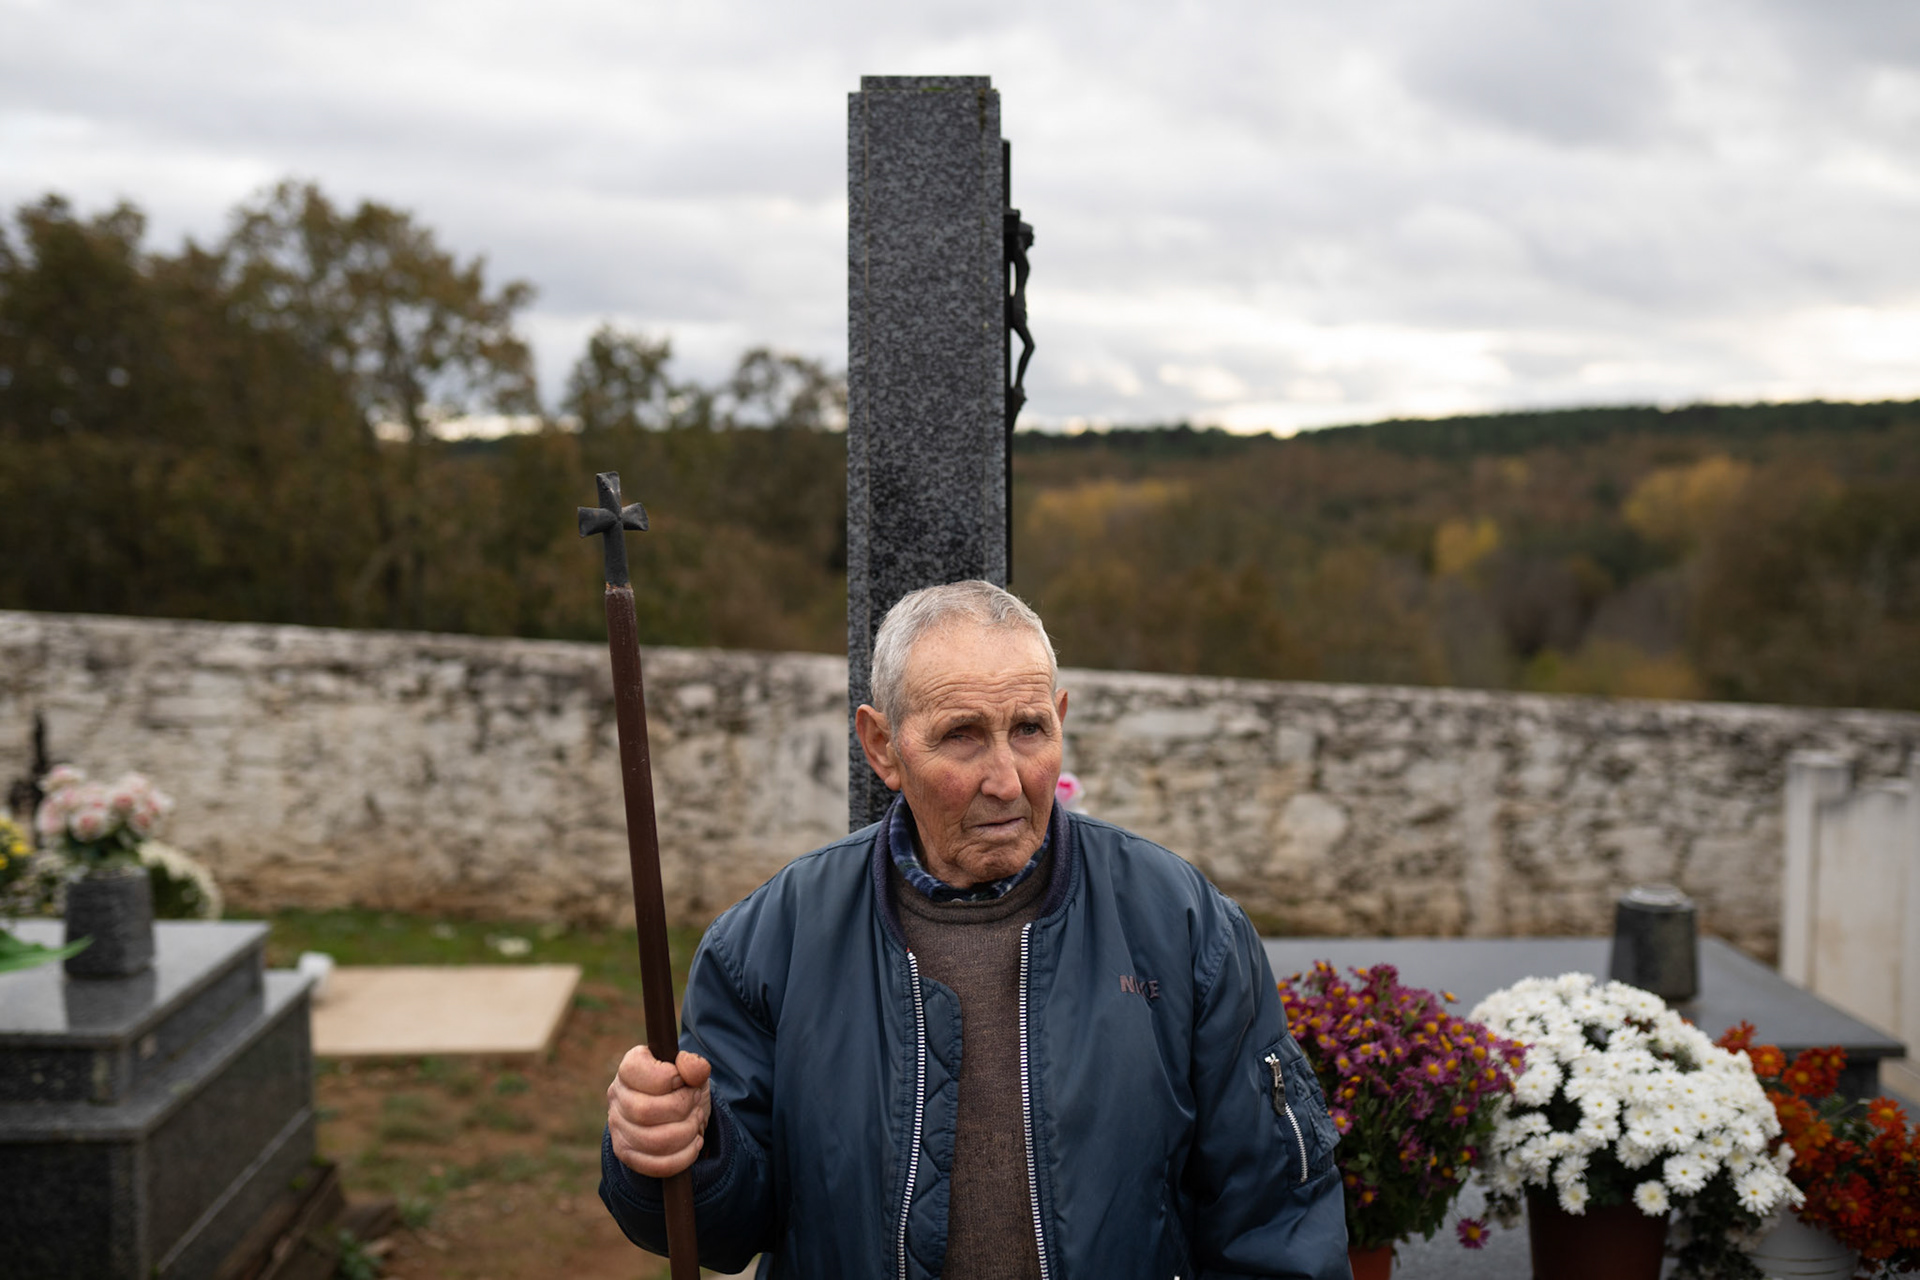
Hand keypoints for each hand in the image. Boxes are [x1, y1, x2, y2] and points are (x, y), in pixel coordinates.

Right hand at [607, 1046, 713, 1177]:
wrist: (679, 1114)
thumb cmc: (683, 1087)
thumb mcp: (694, 1071)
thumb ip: (695, 1066)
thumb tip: (691, 1068)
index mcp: (629, 1068)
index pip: (636, 1071)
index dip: (668, 1077)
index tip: (684, 1082)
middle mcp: (617, 1096)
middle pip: (645, 1111)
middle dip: (681, 1109)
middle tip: (695, 1103)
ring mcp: (617, 1127)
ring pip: (652, 1141)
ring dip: (686, 1132)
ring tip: (696, 1121)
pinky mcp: (626, 1154)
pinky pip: (655, 1165)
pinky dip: (683, 1156)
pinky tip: (695, 1142)